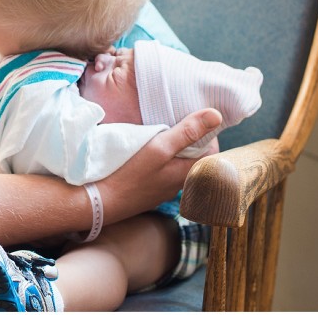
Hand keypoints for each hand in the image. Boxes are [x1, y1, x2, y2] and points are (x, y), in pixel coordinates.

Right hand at [96, 108, 221, 223]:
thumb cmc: (130, 174)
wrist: (100, 201)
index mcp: (187, 174)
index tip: (198, 120)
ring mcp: (163, 190)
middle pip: (195, 160)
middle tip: (182, 123)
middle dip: (193, 142)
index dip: (209, 136)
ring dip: (176, 151)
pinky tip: (149, 153)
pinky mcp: (148, 191)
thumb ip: (186, 132)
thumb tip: (216, 115)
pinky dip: (162, 161)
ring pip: (178, 167)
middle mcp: (179, 185)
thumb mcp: (159, 147)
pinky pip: (163, 172)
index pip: (213, 154)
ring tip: (165, 134)